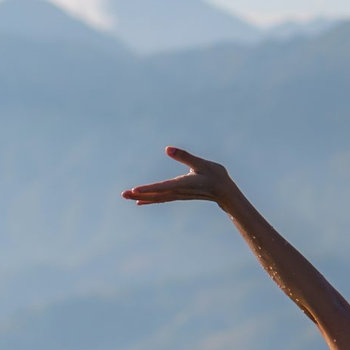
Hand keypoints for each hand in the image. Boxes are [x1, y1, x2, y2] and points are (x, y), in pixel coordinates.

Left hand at [121, 146, 238, 207]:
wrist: (226, 193)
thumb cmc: (215, 176)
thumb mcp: (201, 163)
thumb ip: (184, 156)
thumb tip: (167, 149)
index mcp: (183, 183)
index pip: (163, 187)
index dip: (149, 188)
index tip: (135, 190)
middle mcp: (178, 191)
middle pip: (156, 194)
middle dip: (139, 193)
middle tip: (123, 194)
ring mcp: (178, 195)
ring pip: (157, 197)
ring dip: (141, 196)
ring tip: (126, 196)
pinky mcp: (179, 195)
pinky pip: (161, 198)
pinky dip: (150, 199)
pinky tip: (140, 201)